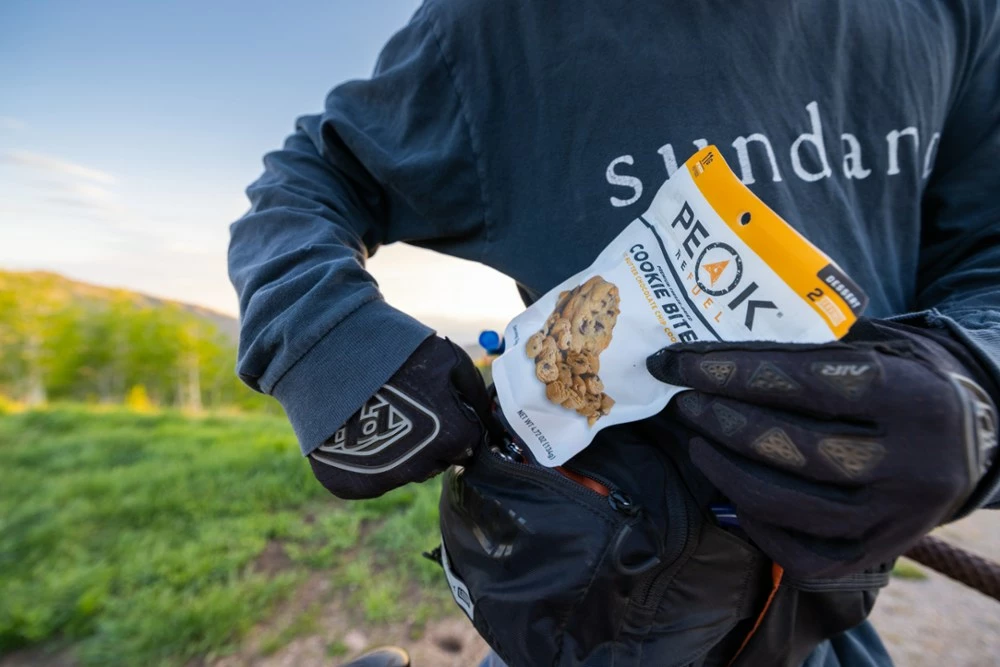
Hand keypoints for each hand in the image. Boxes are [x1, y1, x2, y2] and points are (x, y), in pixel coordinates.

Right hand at [309, 336, 491, 498]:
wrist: (330, 352)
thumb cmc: (397, 352)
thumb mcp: (450, 361)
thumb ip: (475, 397)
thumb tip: (491, 421)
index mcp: (453, 437)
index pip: (466, 445)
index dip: (452, 424)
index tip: (433, 406)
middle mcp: (421, 468)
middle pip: (435, 463)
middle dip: (427, 441)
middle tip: (403, 408)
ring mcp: (384, 480)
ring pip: (402, 472)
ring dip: (397, 452)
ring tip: (376, 414)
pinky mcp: (349, 485)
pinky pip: (369, 479)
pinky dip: (365, 461)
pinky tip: (355, 429)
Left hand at [646, 318, 997, 576]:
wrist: (978, 437)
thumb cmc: (907, 378)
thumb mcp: (879, 346)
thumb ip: (813, 351)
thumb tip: (715, 354)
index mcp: (913, 396)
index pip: (806, 382)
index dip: (734, 373)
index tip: (681, 364)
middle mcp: (913, 462)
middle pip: (793, 446)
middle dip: (723, 421)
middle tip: (685, 401)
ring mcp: (899, 515)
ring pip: (791, 505)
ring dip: (727, 471)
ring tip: (698, 441)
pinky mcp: (882, 550)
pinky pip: (805, 555)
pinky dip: (758, 525)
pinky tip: (732, 493)